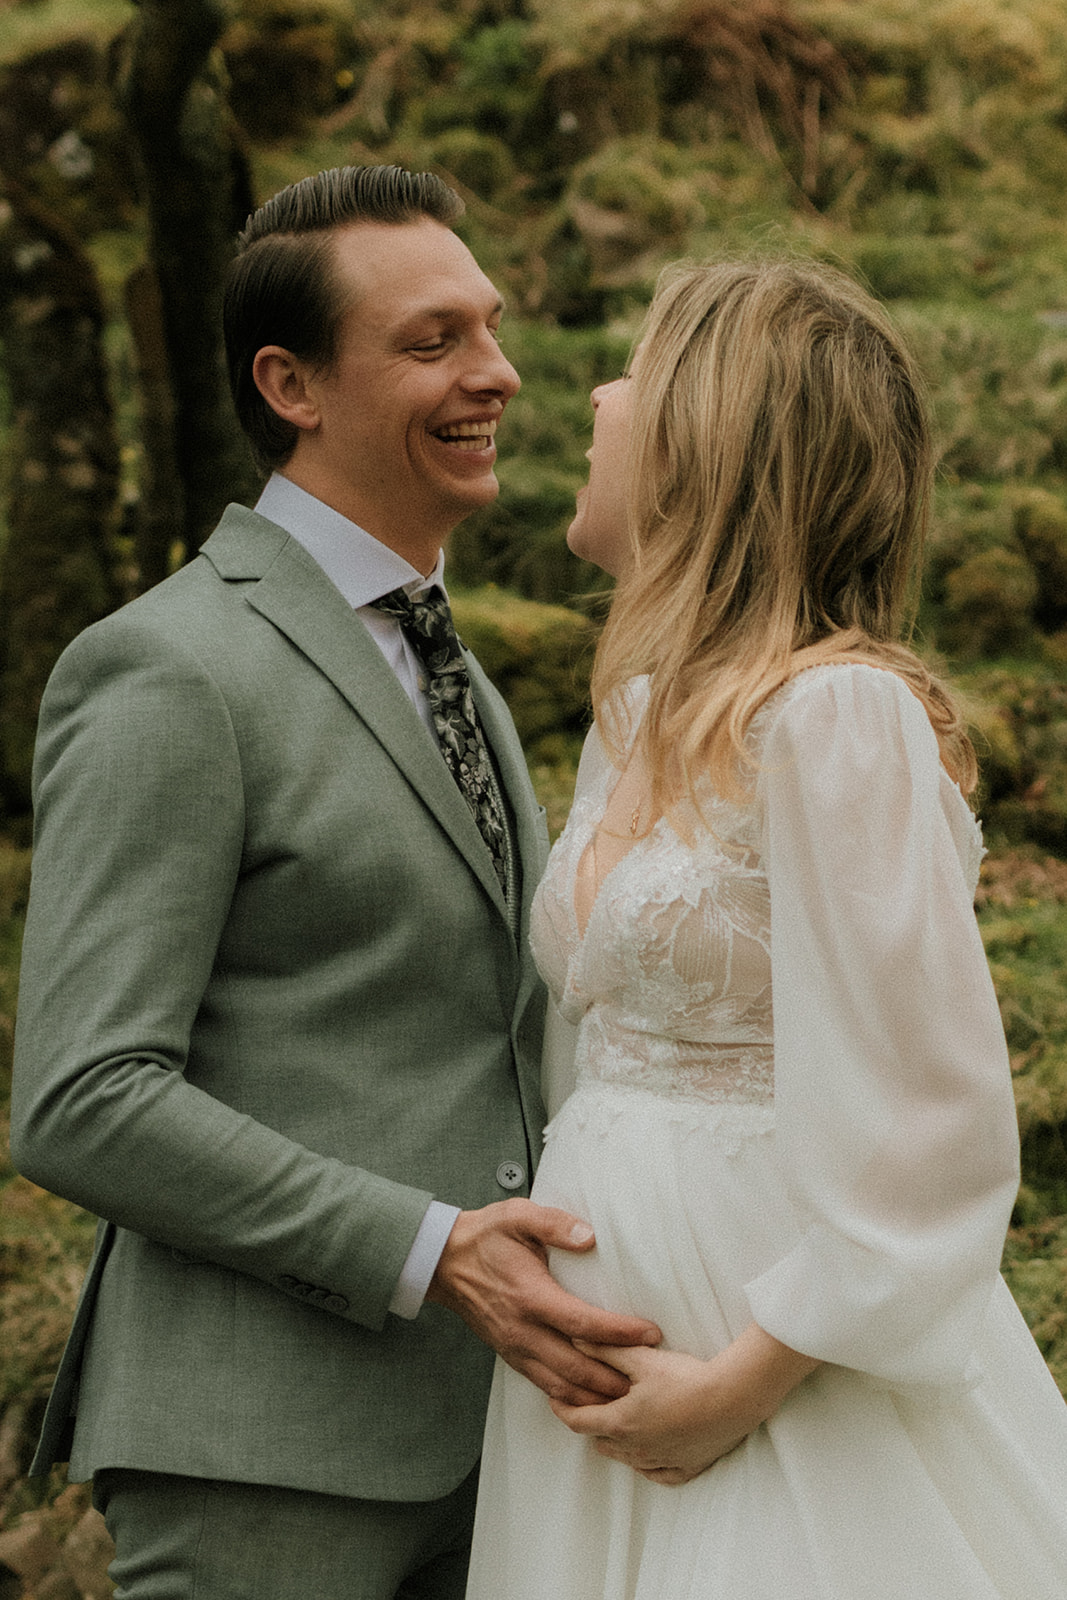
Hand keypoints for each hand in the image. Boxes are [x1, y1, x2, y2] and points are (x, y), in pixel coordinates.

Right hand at [425, 1199, 660, 1405]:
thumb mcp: (518, 1216)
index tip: (650, 1333)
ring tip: (625, 1397)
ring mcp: (515, 1347)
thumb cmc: (484, 1237)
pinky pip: (543, 1384)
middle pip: (575, 1368)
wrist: (445, 1262)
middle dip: (614, 1378)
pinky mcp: (510, 1354)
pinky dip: (569, 1396)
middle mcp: (523, 1330)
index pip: (583, 1323)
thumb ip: (554, 1223)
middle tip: (649, 1378)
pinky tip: (589, 1396)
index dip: (619, 1332)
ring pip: (559, 1386)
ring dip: (593, 1396)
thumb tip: (589, 1236)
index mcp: (530, 1297)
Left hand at [548, 1324, 820, 1485]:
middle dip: (591, 1424)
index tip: (555, 1398)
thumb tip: (574, 1338)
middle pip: (600, 1441)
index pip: (579, 1421)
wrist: (733, 1400)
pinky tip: (649, 1451)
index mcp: (621, 1423)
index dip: (563, 1409)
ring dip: (617, 1442)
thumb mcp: (642, 1359)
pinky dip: (647, 1463)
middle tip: (589, 1404)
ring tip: (617, 1422)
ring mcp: (661, 1462)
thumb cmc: (686, 1378)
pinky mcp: (685, 1469)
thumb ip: (605, 1349)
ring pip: (626, 1459)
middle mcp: (636, 1450)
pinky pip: (657, 1474)